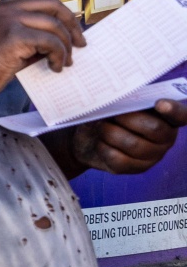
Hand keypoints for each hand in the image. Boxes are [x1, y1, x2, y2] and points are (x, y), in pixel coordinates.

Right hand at [0, 0, 83, 101]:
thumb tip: (57, 40)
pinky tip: (54, 67)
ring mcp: (8, 20)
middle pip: (52, 4)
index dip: (57, 12)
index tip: (67, 29)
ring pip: (54, 24)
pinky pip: (51, 42)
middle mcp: (3, 8)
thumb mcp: (1, 43)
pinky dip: (59, 55)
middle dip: (71, 24)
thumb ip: (25, 36)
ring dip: (66, 45)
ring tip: (64, 62)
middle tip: (79, 43)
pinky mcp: (14, 36)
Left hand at [67, 99, 186, 174]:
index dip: (173, 110)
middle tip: (111, 114)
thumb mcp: (118, 103)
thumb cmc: (109, 114)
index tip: (160, 103)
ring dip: (110, 132)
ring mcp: (153, 155)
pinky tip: (100, 142)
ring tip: (101, 126)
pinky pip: (119, 159)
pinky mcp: (136, 168)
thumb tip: (120, 98)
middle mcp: (166, 138)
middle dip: (128, 118)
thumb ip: (126, 98)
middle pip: (154, 128)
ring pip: (134, 144)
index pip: (181, 115)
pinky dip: (104, 147)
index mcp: (167, 117)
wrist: (89, 136)